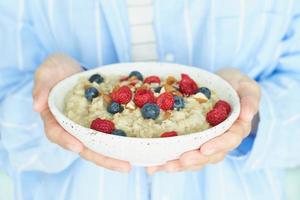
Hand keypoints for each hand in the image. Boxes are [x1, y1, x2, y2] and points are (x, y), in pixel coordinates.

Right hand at [32, 54, 130, 171]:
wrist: (72, 68)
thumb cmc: (55, 70)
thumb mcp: (46, 72)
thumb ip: (41, 87)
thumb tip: (36, 105)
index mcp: (53, 118)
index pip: (56, 133)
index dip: (65, 141)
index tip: (78, 147)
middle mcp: (70, 127)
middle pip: (84, 147)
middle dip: (102, 158)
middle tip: (123, 167)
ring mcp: (86, 126)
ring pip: (98, 145)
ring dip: (113, 156)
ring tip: (130, 164)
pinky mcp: (99, 121)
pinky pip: (109, 133)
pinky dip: (119, 141)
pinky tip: (133, 146)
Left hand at [147, 68, 260, 172]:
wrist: (221, 84)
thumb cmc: (235, 85)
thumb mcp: (247, 87)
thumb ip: (251, 99)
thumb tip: (248, 114)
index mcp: (236, 129)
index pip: (230, 140)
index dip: (218, 145)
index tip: (204, 148)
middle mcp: (222, 140)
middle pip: (210, 155)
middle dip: (195, 159)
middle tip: (179, 161)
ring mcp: (207, 142)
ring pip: (196, 159)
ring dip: (180, 165)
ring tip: (163, 166)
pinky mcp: (193, 141)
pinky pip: (183, 153)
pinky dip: (169, 160)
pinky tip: (154, 166)